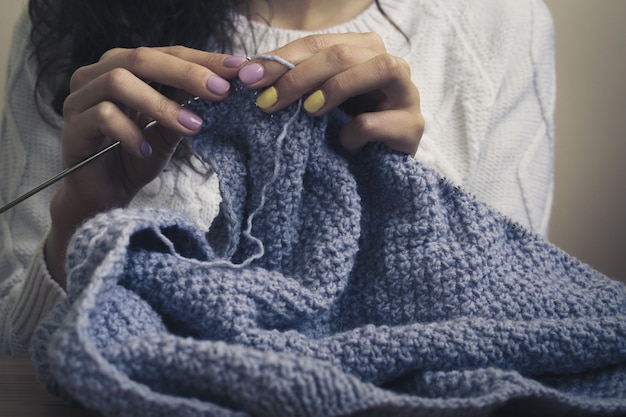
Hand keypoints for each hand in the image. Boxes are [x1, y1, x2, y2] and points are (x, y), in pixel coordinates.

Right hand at [47, 46, 248, 285]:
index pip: (166, 54)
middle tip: (221, 91)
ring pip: (119, 83)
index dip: (202, 60)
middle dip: (186, 73)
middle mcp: (97, 75)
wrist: (104, 197)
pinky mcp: (72, 127)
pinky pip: (102, 117)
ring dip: (161, 104)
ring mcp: (80, 99)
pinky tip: (147, 151)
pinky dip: (131, 133)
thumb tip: (222, 84)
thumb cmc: (136, 157)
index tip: (237, 68)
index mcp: (123, 68)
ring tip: (193, 126)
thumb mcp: (170, 130)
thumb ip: (187, 106)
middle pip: (141, 58)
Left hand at [237, 33, 423, 155]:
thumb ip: (293, 82)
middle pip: (344, 53)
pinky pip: (380, 121)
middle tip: (267, 101)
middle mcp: (390, 64)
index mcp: (364, 50)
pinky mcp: (412, 127)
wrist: (379, 169)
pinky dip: (355, 132)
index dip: (281, 58)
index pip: (319, 43)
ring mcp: (407, 94)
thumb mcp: (318, 102)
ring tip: (308, 111)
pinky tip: (342, 143)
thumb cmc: (345, 130)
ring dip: (336, 87)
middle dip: (299, 76)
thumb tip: (247, 72)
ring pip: (380, 68)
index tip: (248, 78)